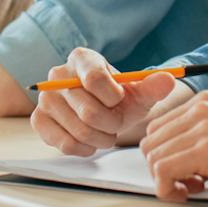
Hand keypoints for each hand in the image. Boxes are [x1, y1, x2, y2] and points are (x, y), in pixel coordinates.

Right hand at [31, 47, 180, 155]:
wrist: (102, 111)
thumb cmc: (119, 100)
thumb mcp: (139, 92)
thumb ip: (153, 86)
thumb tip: (168, 80)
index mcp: (82, 58)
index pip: (96, 79)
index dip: (114, 98)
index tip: (120, 100)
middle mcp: (58, 74)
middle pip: (89, 111)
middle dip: (111, 124)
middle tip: (116, 122)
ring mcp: (45, 98)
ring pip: (79, 130)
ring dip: (101, 138)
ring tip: (105, 131)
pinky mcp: (39, 120)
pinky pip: (64, 144)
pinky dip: (84, 148)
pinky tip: (90, 141)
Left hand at [139, 91, 207, 201]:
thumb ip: (205, 132)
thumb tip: (181, 155)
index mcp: (204, 101)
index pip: (158, 127)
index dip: (164, 154)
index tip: (182, 170)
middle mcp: (200, 109)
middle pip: (151, 142)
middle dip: (161, 168)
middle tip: (186, 182)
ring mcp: (203, 128)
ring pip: (154, 158)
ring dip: (166, 181)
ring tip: (192, 188)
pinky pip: (164, 172)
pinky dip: (169, 189)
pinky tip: (190, 192)